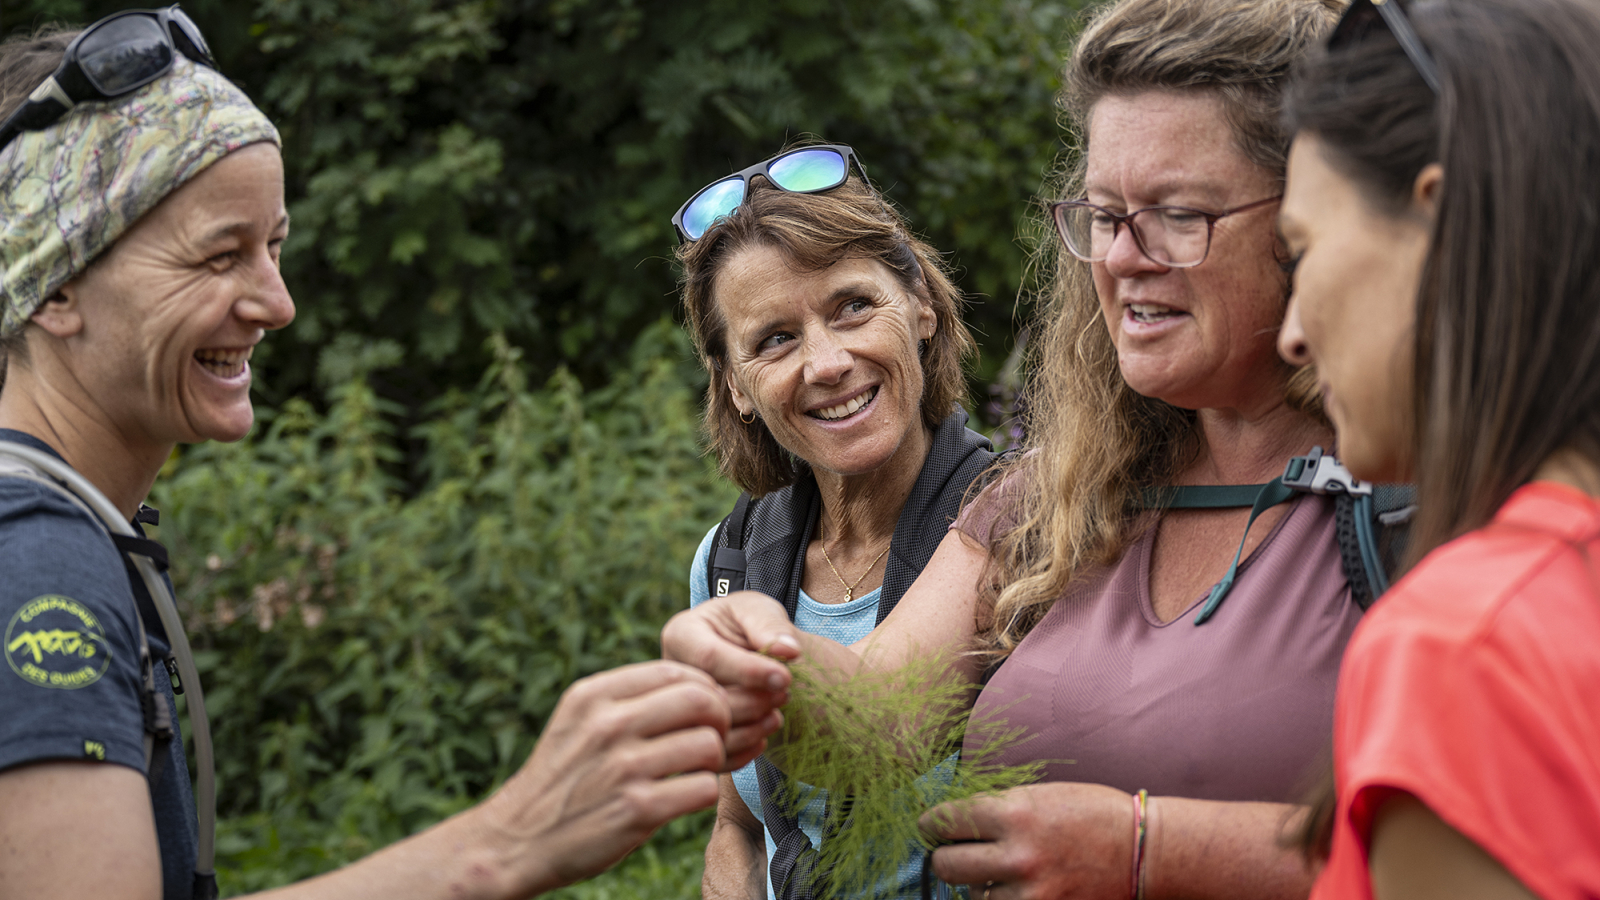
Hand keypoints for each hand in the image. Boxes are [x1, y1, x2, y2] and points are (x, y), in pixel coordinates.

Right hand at [477, 660, 735, 894]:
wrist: (517, 840)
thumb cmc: (562, 776)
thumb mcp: (578, 720)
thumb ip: (628, 698)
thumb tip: (699, 684)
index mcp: (594, 695)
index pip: (676, 670)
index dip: (703, 689)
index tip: (702, 711)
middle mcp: (608, 725)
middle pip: (702, 700)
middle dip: (719, 719)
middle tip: (710, 739)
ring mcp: (622, 767)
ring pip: (708, 744)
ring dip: (714, 761)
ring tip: (695, 770)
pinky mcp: (636, 810)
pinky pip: (703, 788)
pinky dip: (704, 793)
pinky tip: (685, 797)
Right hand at [662, 591, 800, 766]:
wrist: (738, 647)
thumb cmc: (746, 624)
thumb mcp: (757, 610)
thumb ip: (770, 626)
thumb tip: (788, 651)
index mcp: (680, 635)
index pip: (709, 658)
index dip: (750, 670)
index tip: (785, 677)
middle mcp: (669, 677)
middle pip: (707, 700)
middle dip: (753, 700)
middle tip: (784, 693)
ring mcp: (673, 711)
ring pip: (709, 732)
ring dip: (752, 727)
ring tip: (776, 711)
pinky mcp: (687, 738)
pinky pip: (713, 757)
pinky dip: (745, 751)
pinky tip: (764, 733)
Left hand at [921, 782, 1134, 899]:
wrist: (1143, 851)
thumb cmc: (1092, 813)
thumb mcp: (1040, 795)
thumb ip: (997, 808)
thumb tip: (952, 819)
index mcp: (1016, 814)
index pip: (947, 821)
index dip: (932, 824)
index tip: (930, 826)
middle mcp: (1018, 856)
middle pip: (947, 865)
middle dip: (945, 856)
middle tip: (951, 852)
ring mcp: (1030, 894)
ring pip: (972, 895)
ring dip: (978, 884)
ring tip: (999, 870)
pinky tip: (1013, 887)